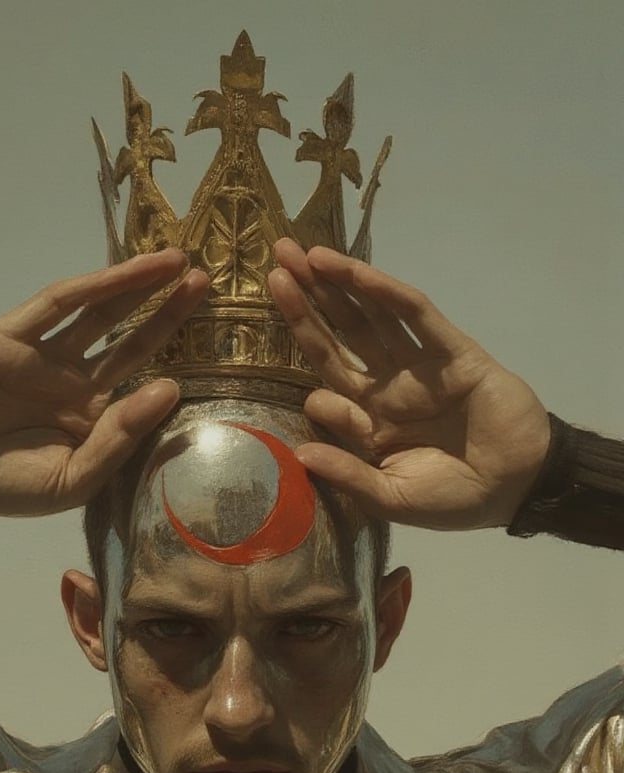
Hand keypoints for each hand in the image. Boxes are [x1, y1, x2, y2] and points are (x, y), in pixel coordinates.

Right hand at [0, 250, 207, 514]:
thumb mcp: (74, 478)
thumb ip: (120, 437)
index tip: (226, 344)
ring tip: (178, 262)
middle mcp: (76, 380)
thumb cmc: (8, 485)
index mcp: (93, 417)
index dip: (181, 361)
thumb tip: (171, 390)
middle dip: (169, 310)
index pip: (145, 382)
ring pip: (101, 312)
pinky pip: (57, 304)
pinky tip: (127, 273)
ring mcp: (46, 354)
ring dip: (138, 285)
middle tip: (208, 284)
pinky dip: (93, 286)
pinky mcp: (14, 334)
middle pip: (133, 338)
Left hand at [269, 239, 550, 529]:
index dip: (306, 361)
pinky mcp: (452, 351)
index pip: (326, 379)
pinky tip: (355, 272)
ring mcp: (419, 364)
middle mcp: (388, 384)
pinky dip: (387, 292)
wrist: (518, 488)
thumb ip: (348, 475)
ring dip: (338, 283)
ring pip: (371, 315)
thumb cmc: (453, 500)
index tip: (292, 361)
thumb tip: (298, 452)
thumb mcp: (391, 498)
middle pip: (339, 335)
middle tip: (274, 261)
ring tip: (301, 252)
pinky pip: (416, 315)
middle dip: (307, 301)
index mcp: (370, 420)